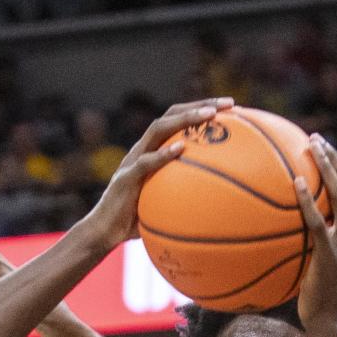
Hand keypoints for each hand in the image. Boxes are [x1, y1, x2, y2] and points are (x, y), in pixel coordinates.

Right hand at [85, 97, 233, 251]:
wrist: (104, 233)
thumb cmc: (136, 222)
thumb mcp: (166, 206)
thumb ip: (186, 198)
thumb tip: (220, 209)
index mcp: (153, 150)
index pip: (179, 121)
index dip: (203, 110)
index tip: (232, 108)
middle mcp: (143, 148)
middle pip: (172, 115)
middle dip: (201, 105)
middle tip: (230, 103)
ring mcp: (133, 160)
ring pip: (159, 129)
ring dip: (185, 119)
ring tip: (210, 115)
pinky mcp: (126, 178)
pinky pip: (146, 163)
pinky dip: (163, 154)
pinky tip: (182, 148)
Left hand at [294, 136, 336, 326]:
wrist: (330, 321)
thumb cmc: (320, 296)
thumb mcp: (321, 262)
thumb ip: (314, 241)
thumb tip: (287, 226)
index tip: (322, 148)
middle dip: (334, 158)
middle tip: (315, 139)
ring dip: (327, 168)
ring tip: (310, 148)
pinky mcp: (330, 255)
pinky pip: (319, 222)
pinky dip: (309, 200)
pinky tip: (297, 183)